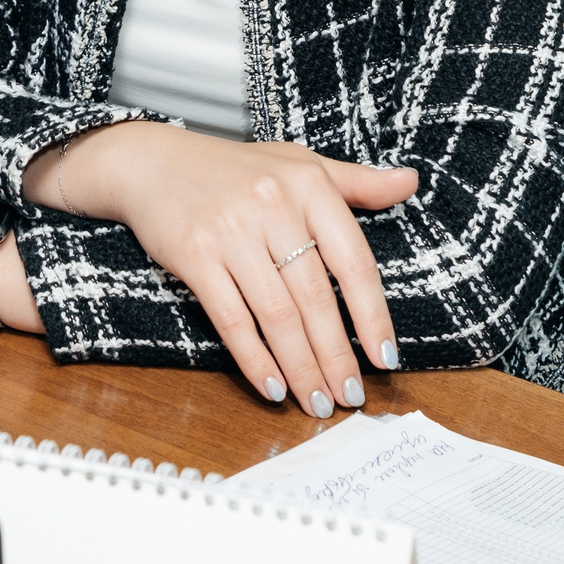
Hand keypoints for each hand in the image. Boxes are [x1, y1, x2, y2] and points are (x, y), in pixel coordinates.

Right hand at [25, 123, 415, 415]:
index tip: (384, 358)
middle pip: (315, 297)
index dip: (373, 315)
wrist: (154, 162)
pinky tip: (271, 386)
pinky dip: (254, 358)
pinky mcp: (195, 254)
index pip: (353, 261)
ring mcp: (231, 230)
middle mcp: (273, 205)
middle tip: (348, 395)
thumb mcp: (298, 163)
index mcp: (308, 184)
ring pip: (277, 314)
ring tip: (316, 400)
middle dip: (336, 356)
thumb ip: (356, 181)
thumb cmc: (234, 170)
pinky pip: (231, 318)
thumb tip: (410, 180)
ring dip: (300, 367)